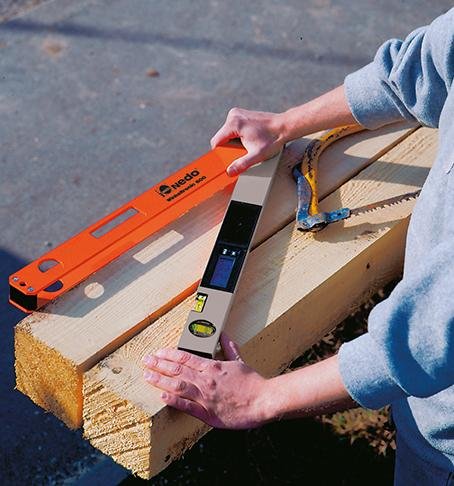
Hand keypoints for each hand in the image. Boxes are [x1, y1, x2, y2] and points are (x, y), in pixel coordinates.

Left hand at [143, 334, 274, 428]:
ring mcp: (205, 396)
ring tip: (147, 376)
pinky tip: (162, 396)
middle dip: (159, 364)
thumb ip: (229, 347)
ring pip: (178, 385)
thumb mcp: (240, 361)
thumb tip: (224, 334)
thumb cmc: (252, 382)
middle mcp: (206, 379)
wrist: (263, 400)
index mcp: (213, 366)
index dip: (169, 354)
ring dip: (160, 380)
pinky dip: (173, 400)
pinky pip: (187, 406)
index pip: (186, 357)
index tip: (158, 352)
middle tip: (146, 361)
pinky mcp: (208, 412)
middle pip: (178, 369)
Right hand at [211, 108, 286, 175]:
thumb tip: (229, 172)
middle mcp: (233, 115)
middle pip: (222, 137)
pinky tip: (249, 139)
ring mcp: (237, 113)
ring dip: (233, 142)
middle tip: (241, 153)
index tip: (225, 159)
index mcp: (234, 124)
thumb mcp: (256, 155)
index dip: (220, 153)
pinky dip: (237, 136)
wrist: (284, 126)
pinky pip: (233, 128)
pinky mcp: (241, 114)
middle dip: (229, 147)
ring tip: (247, 145)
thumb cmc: (272, 139)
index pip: (216, 141)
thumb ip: (241, 164)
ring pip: (227, 133)